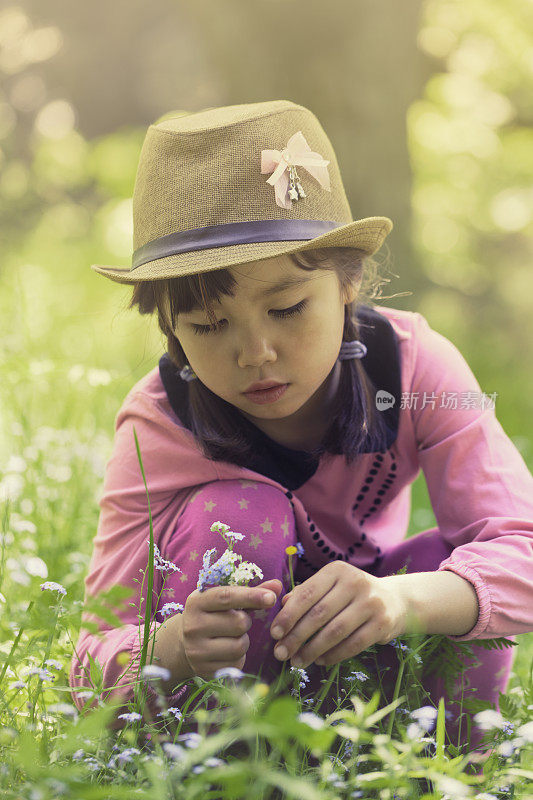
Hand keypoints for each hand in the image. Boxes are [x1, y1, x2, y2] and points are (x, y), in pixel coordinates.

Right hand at [180, 579, 281, 680]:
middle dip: (245, 622)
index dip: (251, 596)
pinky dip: (238, 658)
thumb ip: (251, 593)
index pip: (227, 597)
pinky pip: (236, 664)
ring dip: (243, 641)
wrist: (184, 644)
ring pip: (239, 646)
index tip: (272, 598)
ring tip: (231, 637)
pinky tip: (227, 652)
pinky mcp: (203, 670)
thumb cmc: (212, 616)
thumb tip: (278, 586)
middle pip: (238, 623)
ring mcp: (196, 650)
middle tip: (236, 621)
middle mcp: (192, 625)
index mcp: (197, 602)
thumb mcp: (225, 601)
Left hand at [269, 562, 406, 668]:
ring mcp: (371, 602)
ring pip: (335, 631)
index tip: (274, 633)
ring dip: (313, 650)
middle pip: (319, 614)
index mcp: (337, 570)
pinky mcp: (382, 623)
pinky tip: (321, 661)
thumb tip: (283, 604)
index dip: (288, 615)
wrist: (395, 600)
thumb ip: (307, 593)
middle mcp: (355, 582)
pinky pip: (353, 644)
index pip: (307, 593)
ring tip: (298, 661)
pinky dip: (334, 655)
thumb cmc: (352, 594)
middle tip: (281, 653)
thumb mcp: (331, 586)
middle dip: (296, 636)